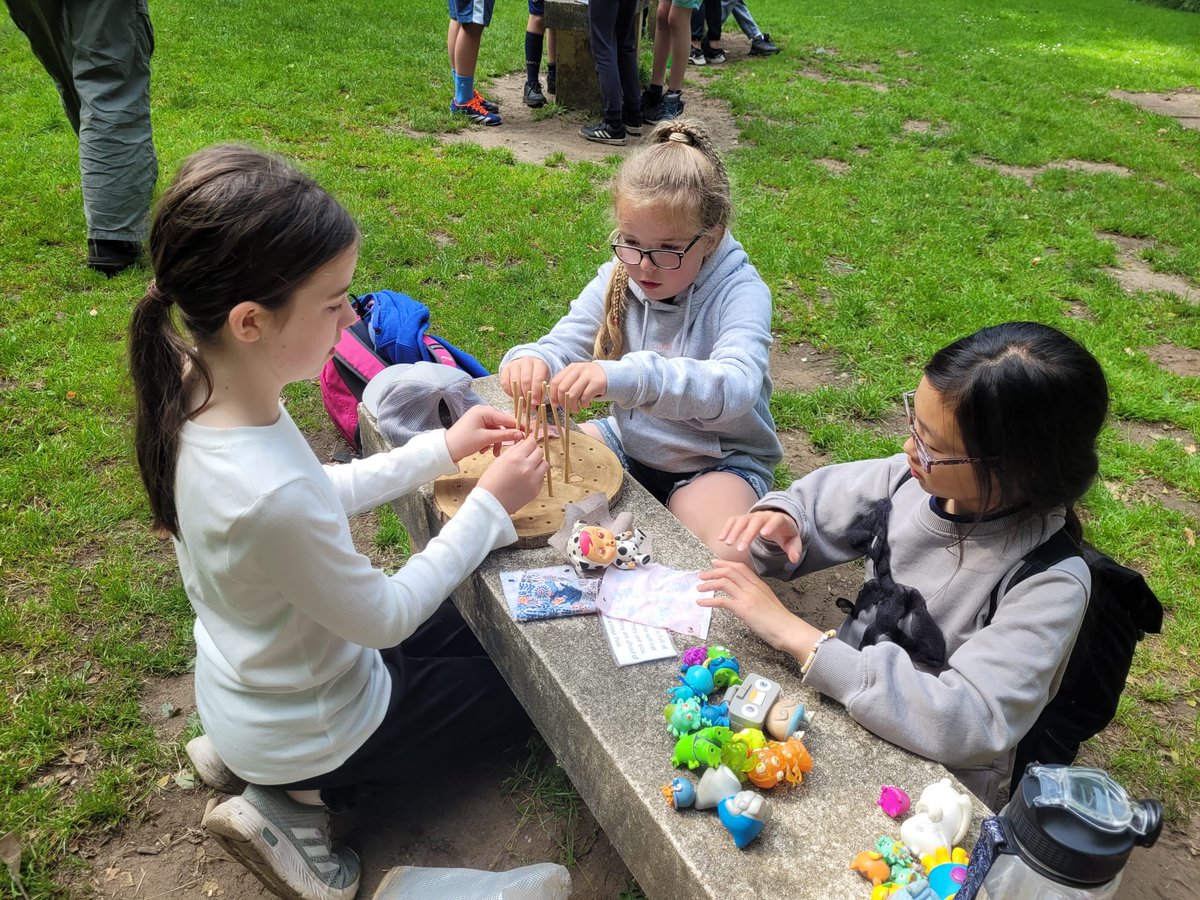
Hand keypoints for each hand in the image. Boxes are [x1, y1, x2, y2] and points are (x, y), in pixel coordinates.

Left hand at [444, 406, 524, 462]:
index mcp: (484, 411)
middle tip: (513, 446)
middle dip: (504, 437)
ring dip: (496, 442)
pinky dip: (490, 442)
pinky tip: (485, 451)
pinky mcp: (477, 427)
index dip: (517, 426)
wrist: (446, 450)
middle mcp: (482, 412)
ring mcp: (480, 419)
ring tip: (494, 453)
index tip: (528, 433)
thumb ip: (504, 435)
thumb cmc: (463, 442)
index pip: (506, 417)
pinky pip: (490, 433)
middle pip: (502, 423)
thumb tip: (520, 434)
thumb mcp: (486, 439)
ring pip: (496, 430)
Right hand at [477, 433, 547, 513]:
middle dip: (534, 451)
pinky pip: (542, 477)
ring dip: (538, 463)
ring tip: (529, 467)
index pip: (531, 442)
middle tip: (528, 455)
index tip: (528, 443)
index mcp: (515, 458)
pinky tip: (527, 478)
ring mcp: (533, 480)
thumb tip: (523, 443)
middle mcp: (527, 467)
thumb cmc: (490, 483)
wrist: (490, 504)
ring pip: (544, 464)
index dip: (530, 441)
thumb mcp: (498, 461)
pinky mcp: (536, 490)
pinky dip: (537, 475)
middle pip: (540, 452)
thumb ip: (513, 451)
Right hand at [499, 357, 551, 406]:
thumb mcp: (542, 381)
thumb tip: (533, 406)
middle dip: (527, 395)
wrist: (526, 365)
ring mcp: (515, 364)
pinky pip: (505, 382)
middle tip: (528, 405)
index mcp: (539, 364)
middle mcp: (527, 362)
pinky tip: (513, 396)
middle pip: (525, 380)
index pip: (538, 378)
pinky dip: (508, 391)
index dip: (536, 392)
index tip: (535, 403)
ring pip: (515, 382)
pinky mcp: (505, 368)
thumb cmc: (536, 376)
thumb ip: (540, 391)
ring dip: (518, 395)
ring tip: (521, 404)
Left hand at [550, 362, 606, 414]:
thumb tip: (555, 401)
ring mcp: (588, 375)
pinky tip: (586, 404)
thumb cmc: (590, 380)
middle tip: (566, 409)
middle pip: (563, 389)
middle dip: (562, 402)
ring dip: (572, 406)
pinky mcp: (597, 382)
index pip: (555, 382)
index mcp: (571, 368)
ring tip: (576, 410)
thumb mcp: (577, 377)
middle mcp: (578, 369)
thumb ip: (567, 384)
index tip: (555, 405)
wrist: (610, 375)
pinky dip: (584, 404)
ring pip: (573, 394)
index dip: (553, 395)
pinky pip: (585, 397)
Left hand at [697, 559, 821, 658]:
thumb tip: (744, 598)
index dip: (725, 564)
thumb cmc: (780, 621)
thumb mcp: (768, 602)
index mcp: (759, 584)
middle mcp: (753, 587)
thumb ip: (756, 596)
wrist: (789, 630)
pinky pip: (722, 600)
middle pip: (729, 572)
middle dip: (713, 571)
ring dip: (709, 584)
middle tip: (701, 575)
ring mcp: (748, 597)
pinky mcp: (744, 609)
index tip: (715, 563)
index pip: (740, 568)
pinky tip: (701, 602)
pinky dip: (709, 600)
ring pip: (724, 582)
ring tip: (699, 588)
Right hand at [719, 511, 802, 562]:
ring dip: (734, 531)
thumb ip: (794, 550)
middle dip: (747, 534)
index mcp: (779, 519)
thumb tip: (794, 559)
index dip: (770, 525)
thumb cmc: (786, 534)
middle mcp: (764, 515)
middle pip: (755, 521)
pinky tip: (721, 538)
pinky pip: (733, 520)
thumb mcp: (793, 541)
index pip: (775, 520)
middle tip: (740, 548)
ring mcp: (752, 515)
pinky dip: (727, 528)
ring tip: (728, 544)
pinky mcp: (743, 518)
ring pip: (742, 520)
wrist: (779, 522)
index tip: (764, 534)